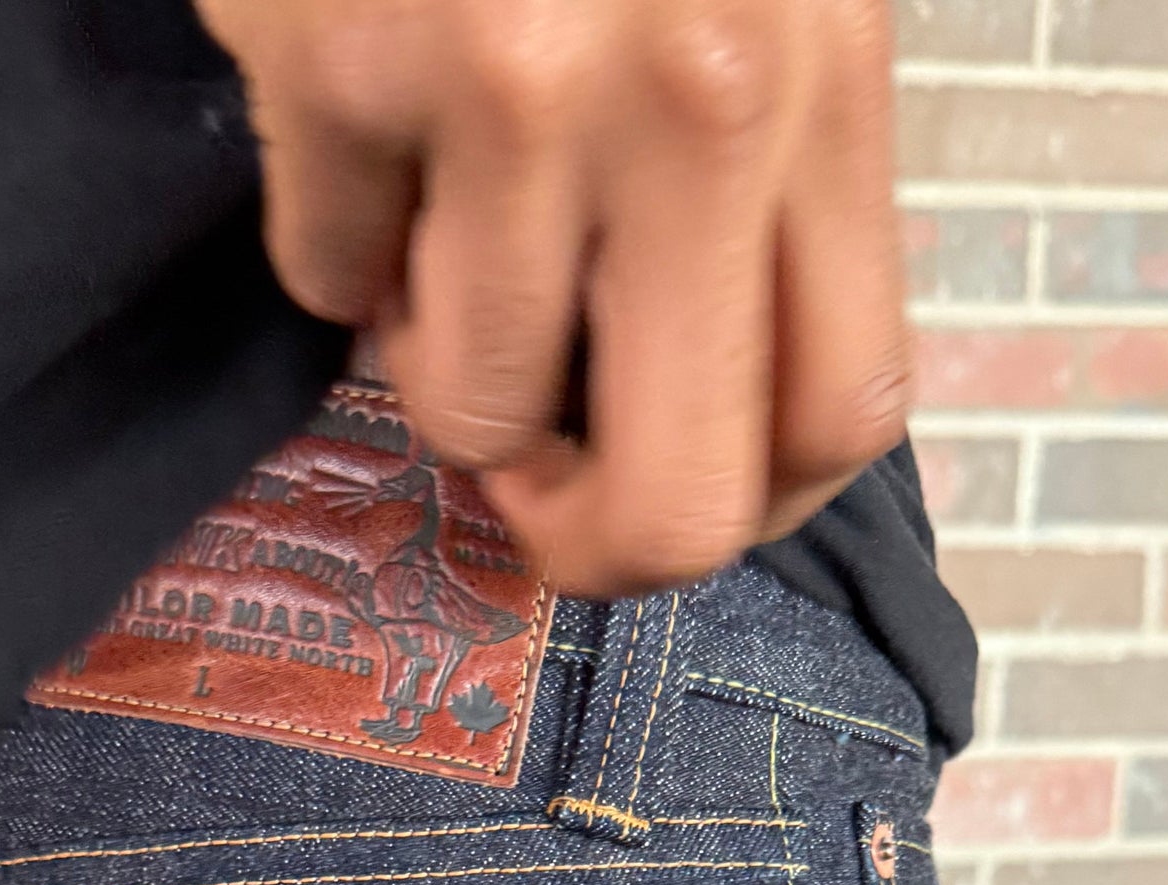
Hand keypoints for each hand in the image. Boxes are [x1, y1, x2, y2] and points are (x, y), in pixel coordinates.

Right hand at [195, 0, 908, 596]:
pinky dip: (331, 234)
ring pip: (469, 411)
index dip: (744, 503)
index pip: (843, 420)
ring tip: (435, 229)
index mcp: (825, 74)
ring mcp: (516, 88)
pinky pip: (324, 276)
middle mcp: (698, 101)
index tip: (666, 474)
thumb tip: (695, 399)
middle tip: (527, 479)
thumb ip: (769, 168)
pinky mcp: (344, 64)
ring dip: (433, 357)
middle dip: (584, 538)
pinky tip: (357, 120)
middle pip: (678, 505)